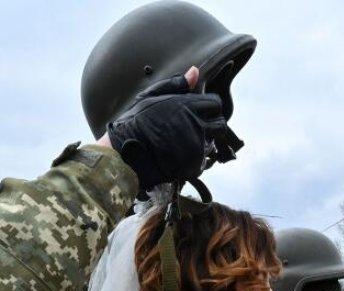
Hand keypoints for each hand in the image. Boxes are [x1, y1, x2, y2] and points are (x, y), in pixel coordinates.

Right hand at [106, 66, 241, 190]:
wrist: (124, 154)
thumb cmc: (135, 123)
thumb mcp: (152, 97)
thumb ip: (176, 84)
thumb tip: (195, 71)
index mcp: (188, 106)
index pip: (216, 103)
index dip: (208, 107)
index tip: (197, 112)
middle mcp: (196, 125)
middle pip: (220, 125)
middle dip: (210, 126)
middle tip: (192, 129)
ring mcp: (196, 147)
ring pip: (211, 144)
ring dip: (201, 143)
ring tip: (180, 143)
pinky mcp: (194, 165)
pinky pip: (203, 162)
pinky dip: (194, 161)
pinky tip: (177, 156)